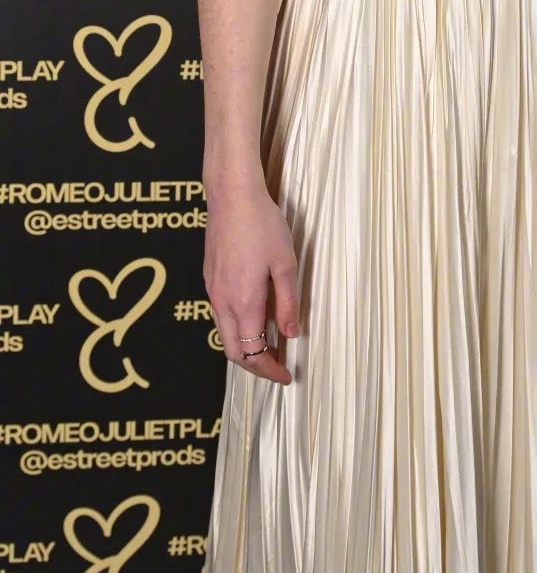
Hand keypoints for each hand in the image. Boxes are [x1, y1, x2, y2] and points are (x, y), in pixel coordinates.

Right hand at [204, 179, 299, 384]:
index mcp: (242, 303)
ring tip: (271, 344)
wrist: (231, 196)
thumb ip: (287, 303)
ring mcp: (212, 290)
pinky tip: (256, 316)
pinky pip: (221, 314)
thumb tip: (290, 334)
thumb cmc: (262, 225)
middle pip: (232, 351)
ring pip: (225, 333)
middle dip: (255, 366)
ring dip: (245, 347)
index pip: (252, 353)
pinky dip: (237, 327)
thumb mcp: (285, 264)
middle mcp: (222, 302)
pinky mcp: (210, 278)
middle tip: (278, 367)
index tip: (286, 376)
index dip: (269, 370)